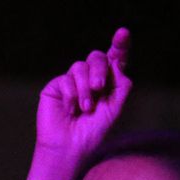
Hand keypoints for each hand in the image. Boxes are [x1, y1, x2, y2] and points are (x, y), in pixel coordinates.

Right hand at [36, 28, 131, 159]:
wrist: (70, 146)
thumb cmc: (93, 131)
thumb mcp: (115, 107)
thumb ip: (120, 83)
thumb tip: (115, 62)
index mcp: (108, 82)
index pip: (116, 58)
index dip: (120, 44)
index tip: (123, 33)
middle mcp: (90, 78)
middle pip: (97, 58)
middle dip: (98, 69)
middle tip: (98, 88)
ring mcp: (72, 81)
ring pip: (80, 66)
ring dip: (85, 88)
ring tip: (85, 108)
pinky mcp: (56, 86)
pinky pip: (65, 79)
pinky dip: (71, 95)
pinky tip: (70, 110)